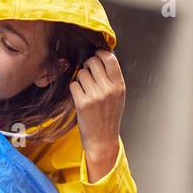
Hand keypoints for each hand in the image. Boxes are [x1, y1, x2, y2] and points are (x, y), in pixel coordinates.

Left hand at [69, 49, 124, 181]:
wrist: (102, 139)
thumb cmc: (109, 117)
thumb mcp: (118, 96)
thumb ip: (112, 77)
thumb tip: (101, 56)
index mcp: (119, 86)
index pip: (110, 58)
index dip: (100, 53)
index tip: (96, 56)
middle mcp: (108, 89)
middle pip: (93, 62)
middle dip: (88, 65)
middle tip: (89, 74)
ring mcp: (95, 96)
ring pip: (81, 72)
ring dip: (80, 78)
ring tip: (85, 89)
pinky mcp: (82, 103)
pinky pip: (73, 84)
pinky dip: (74, 88)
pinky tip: (80, 96)